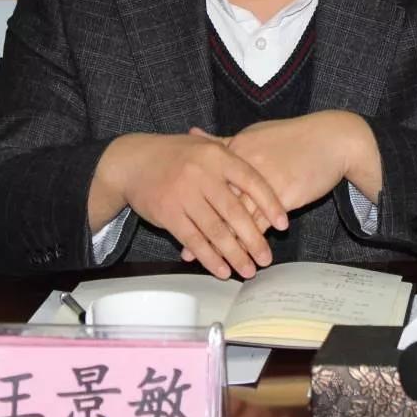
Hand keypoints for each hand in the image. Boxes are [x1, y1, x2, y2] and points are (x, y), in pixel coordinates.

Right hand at [91, 130, 287, 279]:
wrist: (134, 162)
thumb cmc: (175, 154)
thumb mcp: (204, 147)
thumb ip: (232, 161)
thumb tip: (267, 176)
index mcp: (216, 155)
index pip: (251, 180)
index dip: (269, 203)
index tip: (283, 224)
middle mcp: (202, 174)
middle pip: (235, 212)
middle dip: (254, 239)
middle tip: (266, 258)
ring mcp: (184, 194)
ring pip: (216, 230)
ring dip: (234, 254)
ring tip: (248, 269)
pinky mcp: (169, 213)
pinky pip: (194, 240)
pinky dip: (209, 258)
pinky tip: (221, 269)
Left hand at [181, 111, 379, 261]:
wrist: (332, 140)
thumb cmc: (294, 137)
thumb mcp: (256, 133)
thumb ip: (223, 140)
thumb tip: (195, 133)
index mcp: (238, 148)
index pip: (207, 179)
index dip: (191, 199)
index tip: (173, 213)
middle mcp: (247, 165)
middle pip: (218, 201)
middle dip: (202, 226)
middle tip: (185, 248)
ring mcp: (265, 182)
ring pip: (239, 217)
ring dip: (224, 241)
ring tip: (209, 261)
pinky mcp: (284, 196)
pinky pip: (263, 223)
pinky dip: (251, 242)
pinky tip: (244, 256)